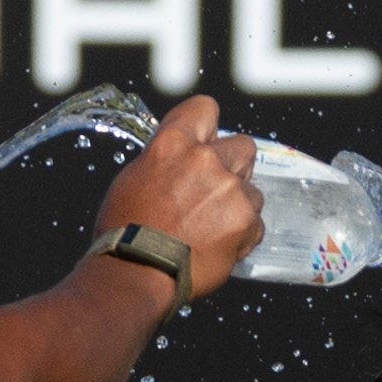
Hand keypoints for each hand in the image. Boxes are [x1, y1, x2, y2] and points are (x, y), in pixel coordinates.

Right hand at [92, 96, 262, 300]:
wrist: (136, 273)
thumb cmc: (126, 232)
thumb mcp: (132, 179)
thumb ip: (164, 160)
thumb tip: (178, 158)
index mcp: (173, 144)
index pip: (205, 108)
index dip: (207, 126)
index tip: (205, 140)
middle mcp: (205, 160)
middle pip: (242, 145)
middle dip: (234, 165)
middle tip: (215, 189)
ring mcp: (230, 189)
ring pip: (253, 188)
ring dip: (238, 204)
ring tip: (212, 226)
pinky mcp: (245, 220)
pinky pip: (256, 222)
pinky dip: (242, 234)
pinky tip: (219, 245)